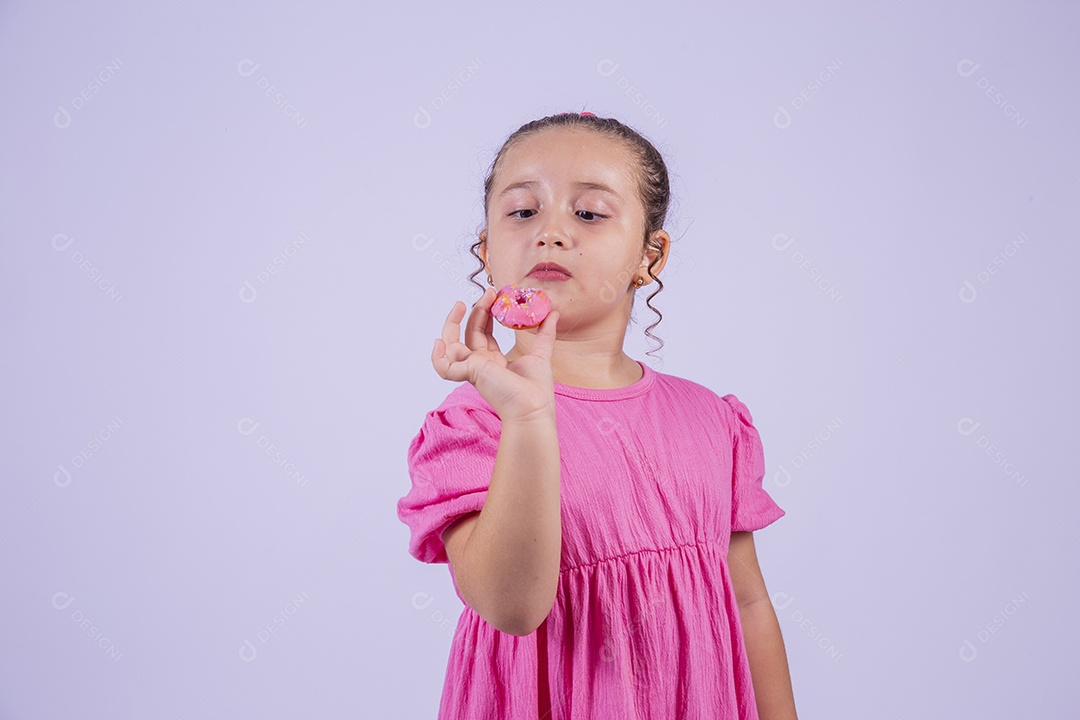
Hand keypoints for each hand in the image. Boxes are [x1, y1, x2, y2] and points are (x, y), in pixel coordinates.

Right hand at [432, 287, 559, 421]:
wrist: (534, 408)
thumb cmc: (536, 391)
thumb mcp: (541, 355)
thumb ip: (545, 334)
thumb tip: (554, 313)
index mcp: (494, 362)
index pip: (483, 333)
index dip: (486, 313)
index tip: (495, 296)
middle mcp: (481, 365)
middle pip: (468, 333)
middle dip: (475, 311)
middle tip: (488, 293)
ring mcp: (472, 370)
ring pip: (451, 346)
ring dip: (451, 324)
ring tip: (461, 304)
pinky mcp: (469, 374)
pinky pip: (443, 367)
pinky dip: (437, 356)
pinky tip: (440, 341)